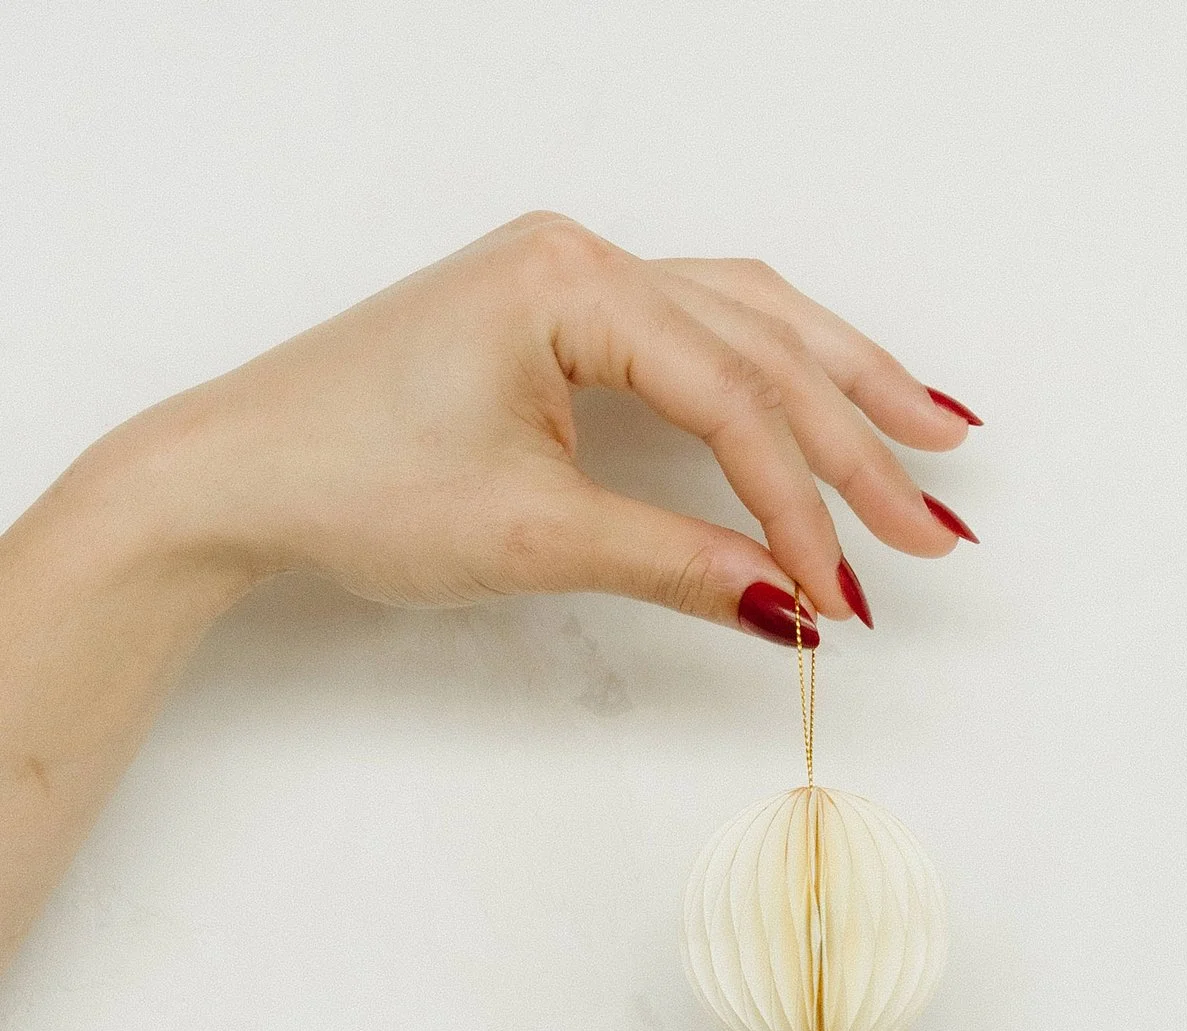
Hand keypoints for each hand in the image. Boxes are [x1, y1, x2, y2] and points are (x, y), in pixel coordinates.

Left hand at [100, 213, 979, 639]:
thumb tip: (789, 610)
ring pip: (748, 324)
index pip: (732, 400)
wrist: (241, 470)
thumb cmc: (354, 481)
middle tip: (940, 533)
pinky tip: (834, 400)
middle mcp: (581, 258)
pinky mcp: (563, 318)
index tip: (843, 596)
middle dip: (861, 444)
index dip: (801, 506)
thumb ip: (674, 566)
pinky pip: (703, 334)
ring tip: (935, 442)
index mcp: (571, 284)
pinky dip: (777, 377)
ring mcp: (573, 280)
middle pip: (764, 346)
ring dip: (843, 389)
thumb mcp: (528, 537)